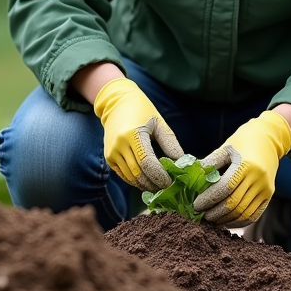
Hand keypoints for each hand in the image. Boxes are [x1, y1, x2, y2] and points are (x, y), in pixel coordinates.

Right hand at [92, 77, 183, 191]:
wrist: (117, 103)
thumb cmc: (142, 111)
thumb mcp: (159, 122)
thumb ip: (170, 142)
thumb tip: (180, 162)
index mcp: (133, 134)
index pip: (147, 162)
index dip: (160, 175)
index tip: (171, 182)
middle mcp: (120, 144)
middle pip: (138, 173)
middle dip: (154, 183)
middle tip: (167, 188)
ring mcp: (112, 152)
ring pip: (130, 177)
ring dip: (145, 185)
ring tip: (159, 186)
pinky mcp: (109, 157)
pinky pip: (123, 175)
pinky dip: (136, 181)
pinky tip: (147, 182)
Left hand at [193, 110, 290, 226]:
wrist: (268, 139)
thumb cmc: (242, 142)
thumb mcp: (225, 148)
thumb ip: (210, 164)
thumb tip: (191, 178)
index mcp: (246, 164)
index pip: (225, 187)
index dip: (209, 198)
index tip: (196, 205)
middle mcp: (258, 178)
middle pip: (234, 203)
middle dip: (215, 213)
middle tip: (201, 215)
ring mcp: (265, 188)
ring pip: (243, 213)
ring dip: (225, 220)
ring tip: (211, 220)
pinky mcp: (268, 195)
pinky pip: (253, 215)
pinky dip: (238, 222)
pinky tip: (225, 222)